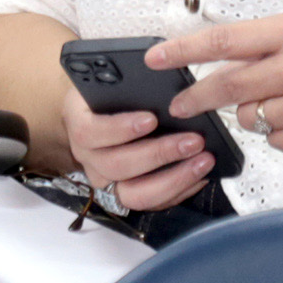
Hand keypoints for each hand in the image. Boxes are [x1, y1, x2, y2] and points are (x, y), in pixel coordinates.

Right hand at [61, 87, 215, 213]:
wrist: (98, 114)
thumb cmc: (108, 92)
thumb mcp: (108, 79)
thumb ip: (125, 81)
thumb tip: (162, 79)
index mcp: (79, 124)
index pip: (90, 132)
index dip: (120, 129)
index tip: (151, 119)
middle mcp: (88, 158)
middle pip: (117, 166)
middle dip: (159, 154)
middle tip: (194, 140)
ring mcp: (107, 181)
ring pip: (134, 195)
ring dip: (174, 180)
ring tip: (204, 161)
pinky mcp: (127, 194)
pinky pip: (152, 202)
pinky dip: (179, 190)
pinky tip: (201, 175)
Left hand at [151, 12, 282, 159]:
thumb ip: (265, 44)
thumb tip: (218, 65)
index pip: (224, 40)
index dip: (183, 50)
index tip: (155, 56)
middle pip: (226, 86)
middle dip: (196, 97)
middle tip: (180, 104)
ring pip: (251, 117)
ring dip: (256, 112)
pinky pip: (276, 140)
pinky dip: (282, 133)